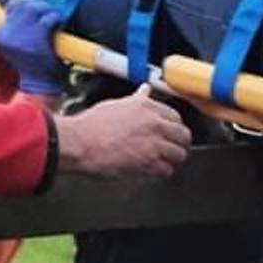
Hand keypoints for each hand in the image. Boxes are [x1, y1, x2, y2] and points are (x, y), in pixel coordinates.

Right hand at [0, 0, 64, 94]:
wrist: (38, 87)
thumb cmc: (32, 65)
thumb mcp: (16, 44)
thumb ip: (18, 25)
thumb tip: (22, 0)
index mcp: (0, 33)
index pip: (13, 6)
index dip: (27, 4)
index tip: (36, 11)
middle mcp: (7, 33)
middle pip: (24, 4)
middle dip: (39, 6)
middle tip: (48, 14)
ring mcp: (21, 36)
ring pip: (36, 8)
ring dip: (48, 11)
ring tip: (53, 20)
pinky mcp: (36, 41)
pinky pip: (48, 20)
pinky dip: (55, 20)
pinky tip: (57, 26)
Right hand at [54, 85, 191, 178]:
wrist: (80, 143)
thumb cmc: (91, 125)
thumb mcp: (116, 104)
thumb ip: (136, 100)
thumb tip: (145, 90)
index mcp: (147, 107)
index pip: (176, 117)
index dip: (174, 126)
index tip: (172, 132)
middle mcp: (153, 123)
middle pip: (183, 135)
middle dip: (180, 143)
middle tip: (174, 148)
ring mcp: (153, 144)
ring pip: (179, 154)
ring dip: (173, 160)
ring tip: (166, 161)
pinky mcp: (148, 163)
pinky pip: (167, 170)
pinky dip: (162, 172)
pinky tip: (155, 171)